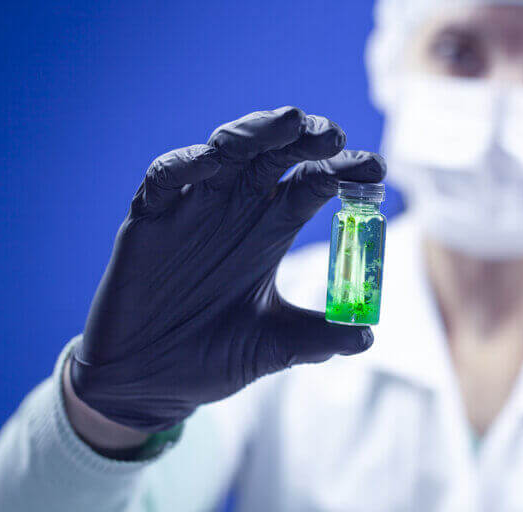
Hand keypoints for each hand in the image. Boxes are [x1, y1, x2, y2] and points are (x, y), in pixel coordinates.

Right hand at [70, 107, 385, 431]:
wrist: (147, 382)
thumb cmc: (213, 357)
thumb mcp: (274, 347)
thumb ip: (317, 338)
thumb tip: (367, 335)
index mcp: (272, 229)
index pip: (313, 183)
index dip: (343, 171)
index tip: (375, 169)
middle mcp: (238, 209)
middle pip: (275, 156)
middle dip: (304, 140)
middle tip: (333, 136)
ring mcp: (193, 209)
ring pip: (224, 152)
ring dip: (255, 134)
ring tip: (289, 122)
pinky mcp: (149, 219)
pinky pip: (164, 180)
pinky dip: (184, 165)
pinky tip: (210, 162)